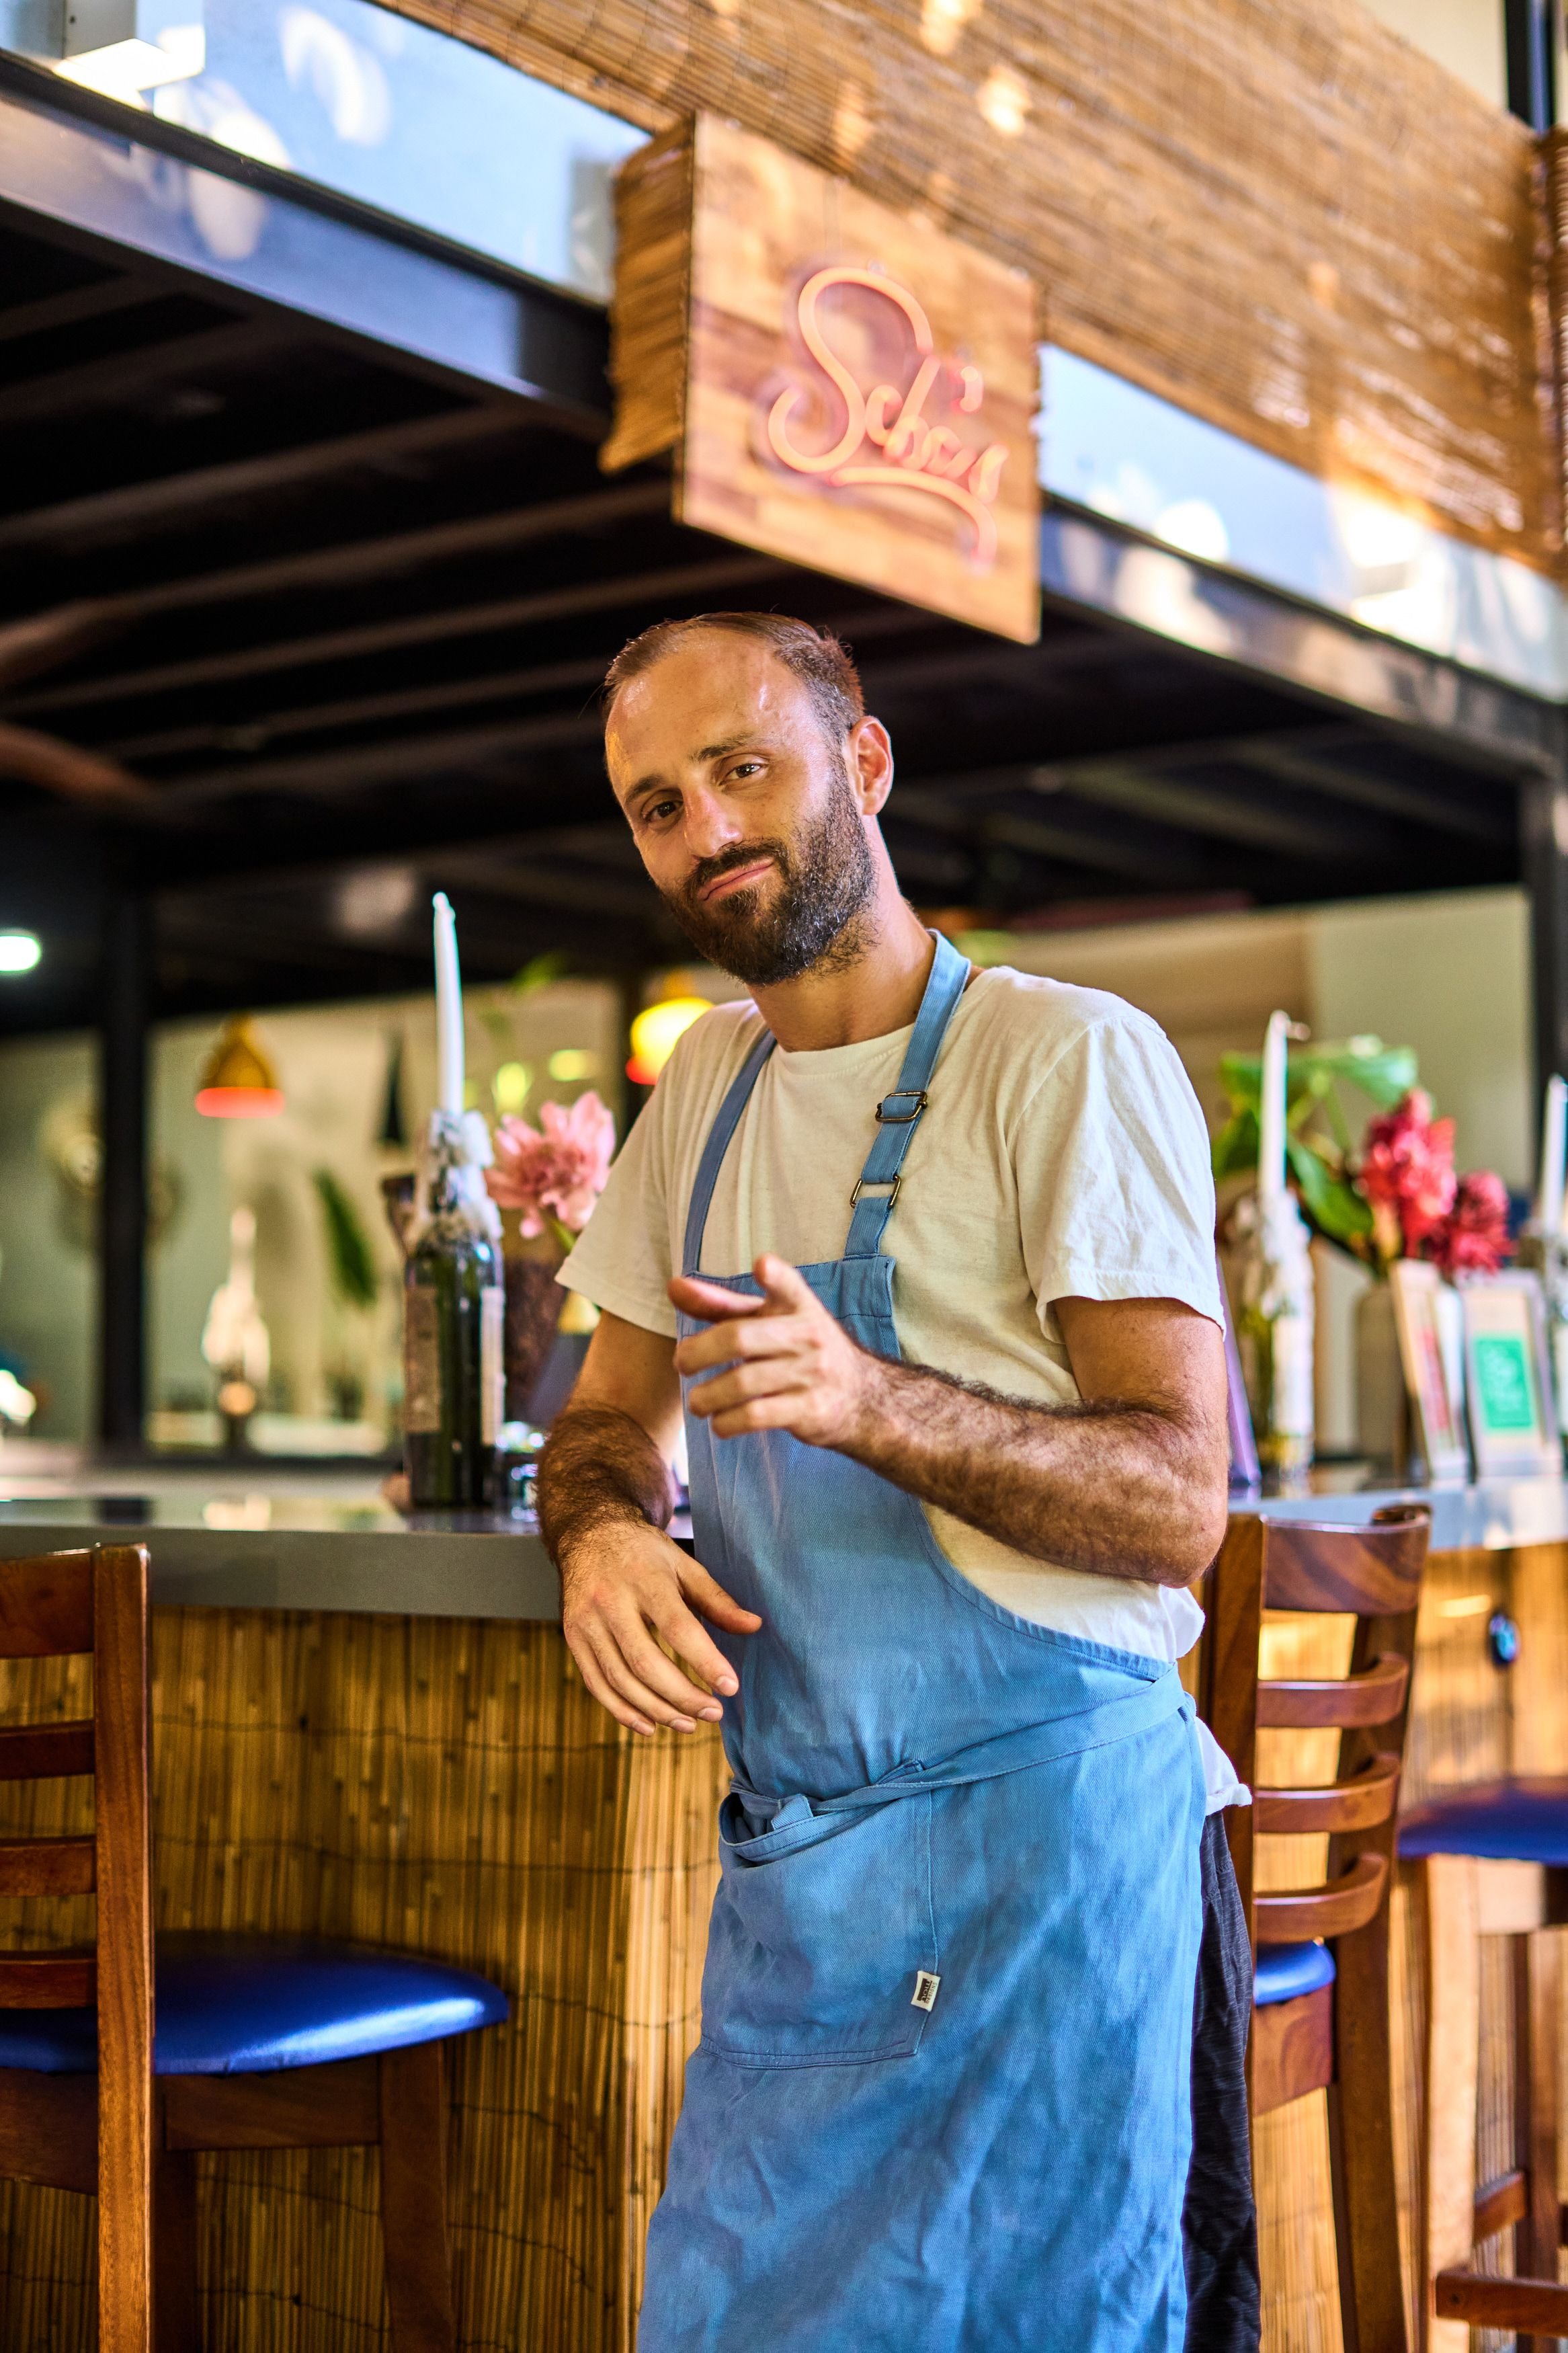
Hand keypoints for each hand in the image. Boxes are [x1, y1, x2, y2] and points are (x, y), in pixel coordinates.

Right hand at [559, 1517, 761, 1737]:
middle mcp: (610, 1602)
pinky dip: (622, 1711)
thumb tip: (754, 1627)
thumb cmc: (644, 1553)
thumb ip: (717, 1600)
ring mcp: (586, 1622)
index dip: (705, 1661)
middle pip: (646, 1663)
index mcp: (645, 1579)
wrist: (588, 1535)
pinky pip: (596, 1685)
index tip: (731, 1687)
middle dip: (683, 1696)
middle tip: (714, 1713)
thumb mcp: (683, 1565)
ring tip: (689, 1724)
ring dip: (657, 1710)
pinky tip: (650, 1724)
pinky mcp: (572, 1639)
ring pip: (620, 1680)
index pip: (677, 1628)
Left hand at [669, 1253, 879, 1447]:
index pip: (788, 1285)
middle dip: (698, 1353)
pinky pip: (756, 1416)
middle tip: (681, 1364)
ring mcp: (812, 1374)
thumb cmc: (799, 1350)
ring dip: (706, 1397)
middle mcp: (808, 1335)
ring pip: (742, 1383)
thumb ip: (721, 1306)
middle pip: (740, 1339)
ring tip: (697, 1402)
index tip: (762, 1266)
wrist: (861, 1398)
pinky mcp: (811, 1410)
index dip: (775, 1276)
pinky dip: (727, 1422)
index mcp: (798, 1306)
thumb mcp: (769, 1321)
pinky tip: (720, 1422)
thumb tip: (673, 1287)